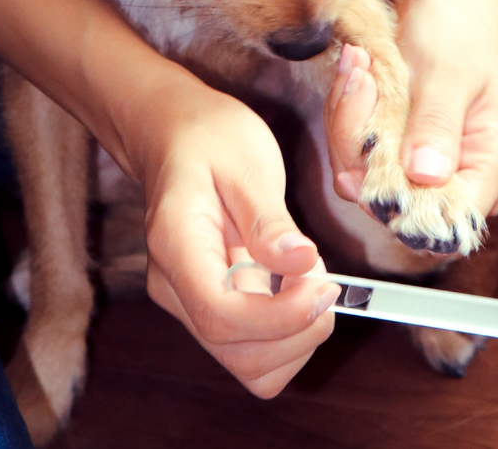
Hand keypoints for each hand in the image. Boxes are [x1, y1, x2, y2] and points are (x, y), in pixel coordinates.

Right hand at [132, 74, 340, 397]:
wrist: (175, 134)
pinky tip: (296, 286)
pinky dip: (289, 332)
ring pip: (248, 363)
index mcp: (175, 243)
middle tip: (324, 276)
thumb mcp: (244, 161)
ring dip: (296, 336)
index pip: (219, 316)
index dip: (280, 318)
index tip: (322, 286)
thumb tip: (301, 263)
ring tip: (309, 276)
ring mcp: (188, 299)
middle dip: (297, 330)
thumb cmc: (208, 137)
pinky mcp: (210, 304)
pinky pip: (253, 347)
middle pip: (235, 353)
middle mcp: (174, 284)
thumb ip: (269, 219)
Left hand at [323, 0, 497, 220]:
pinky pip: (353, 149)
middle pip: (390, 198)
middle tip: (359, 79)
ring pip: (362, 173)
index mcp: (489, 165)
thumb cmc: (458, 29)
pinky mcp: (392, 147)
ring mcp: (420, 163)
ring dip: (347, 120)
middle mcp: (455, 175)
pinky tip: (354, 73)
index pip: (441, 219)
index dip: (395, 202)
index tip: (360, 161)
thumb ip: (437, 126)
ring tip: (357, 66)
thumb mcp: (449, 74)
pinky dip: (345, 113)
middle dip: (360, 143)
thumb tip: (424, 178)